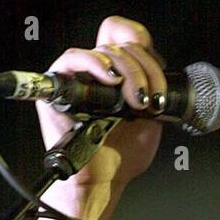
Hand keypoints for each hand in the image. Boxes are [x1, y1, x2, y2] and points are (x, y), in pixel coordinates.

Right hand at [36, 15, 165, 189]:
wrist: (104, 179)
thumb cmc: (123, 155)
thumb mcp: (151, 118)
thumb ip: (153, 89)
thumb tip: (158, 66)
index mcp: (119, 76)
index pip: (131, 39)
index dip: (147, 52)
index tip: (158, 83)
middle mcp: (99, 72)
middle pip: (124, 46)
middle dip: (144, 71)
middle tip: (147, 100)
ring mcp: (80, 76)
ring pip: (106, 51)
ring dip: (129, 72)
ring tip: (135, 101)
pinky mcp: (60, 84)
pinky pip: (73, 57)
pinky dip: (94, 62)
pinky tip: (111, 80)